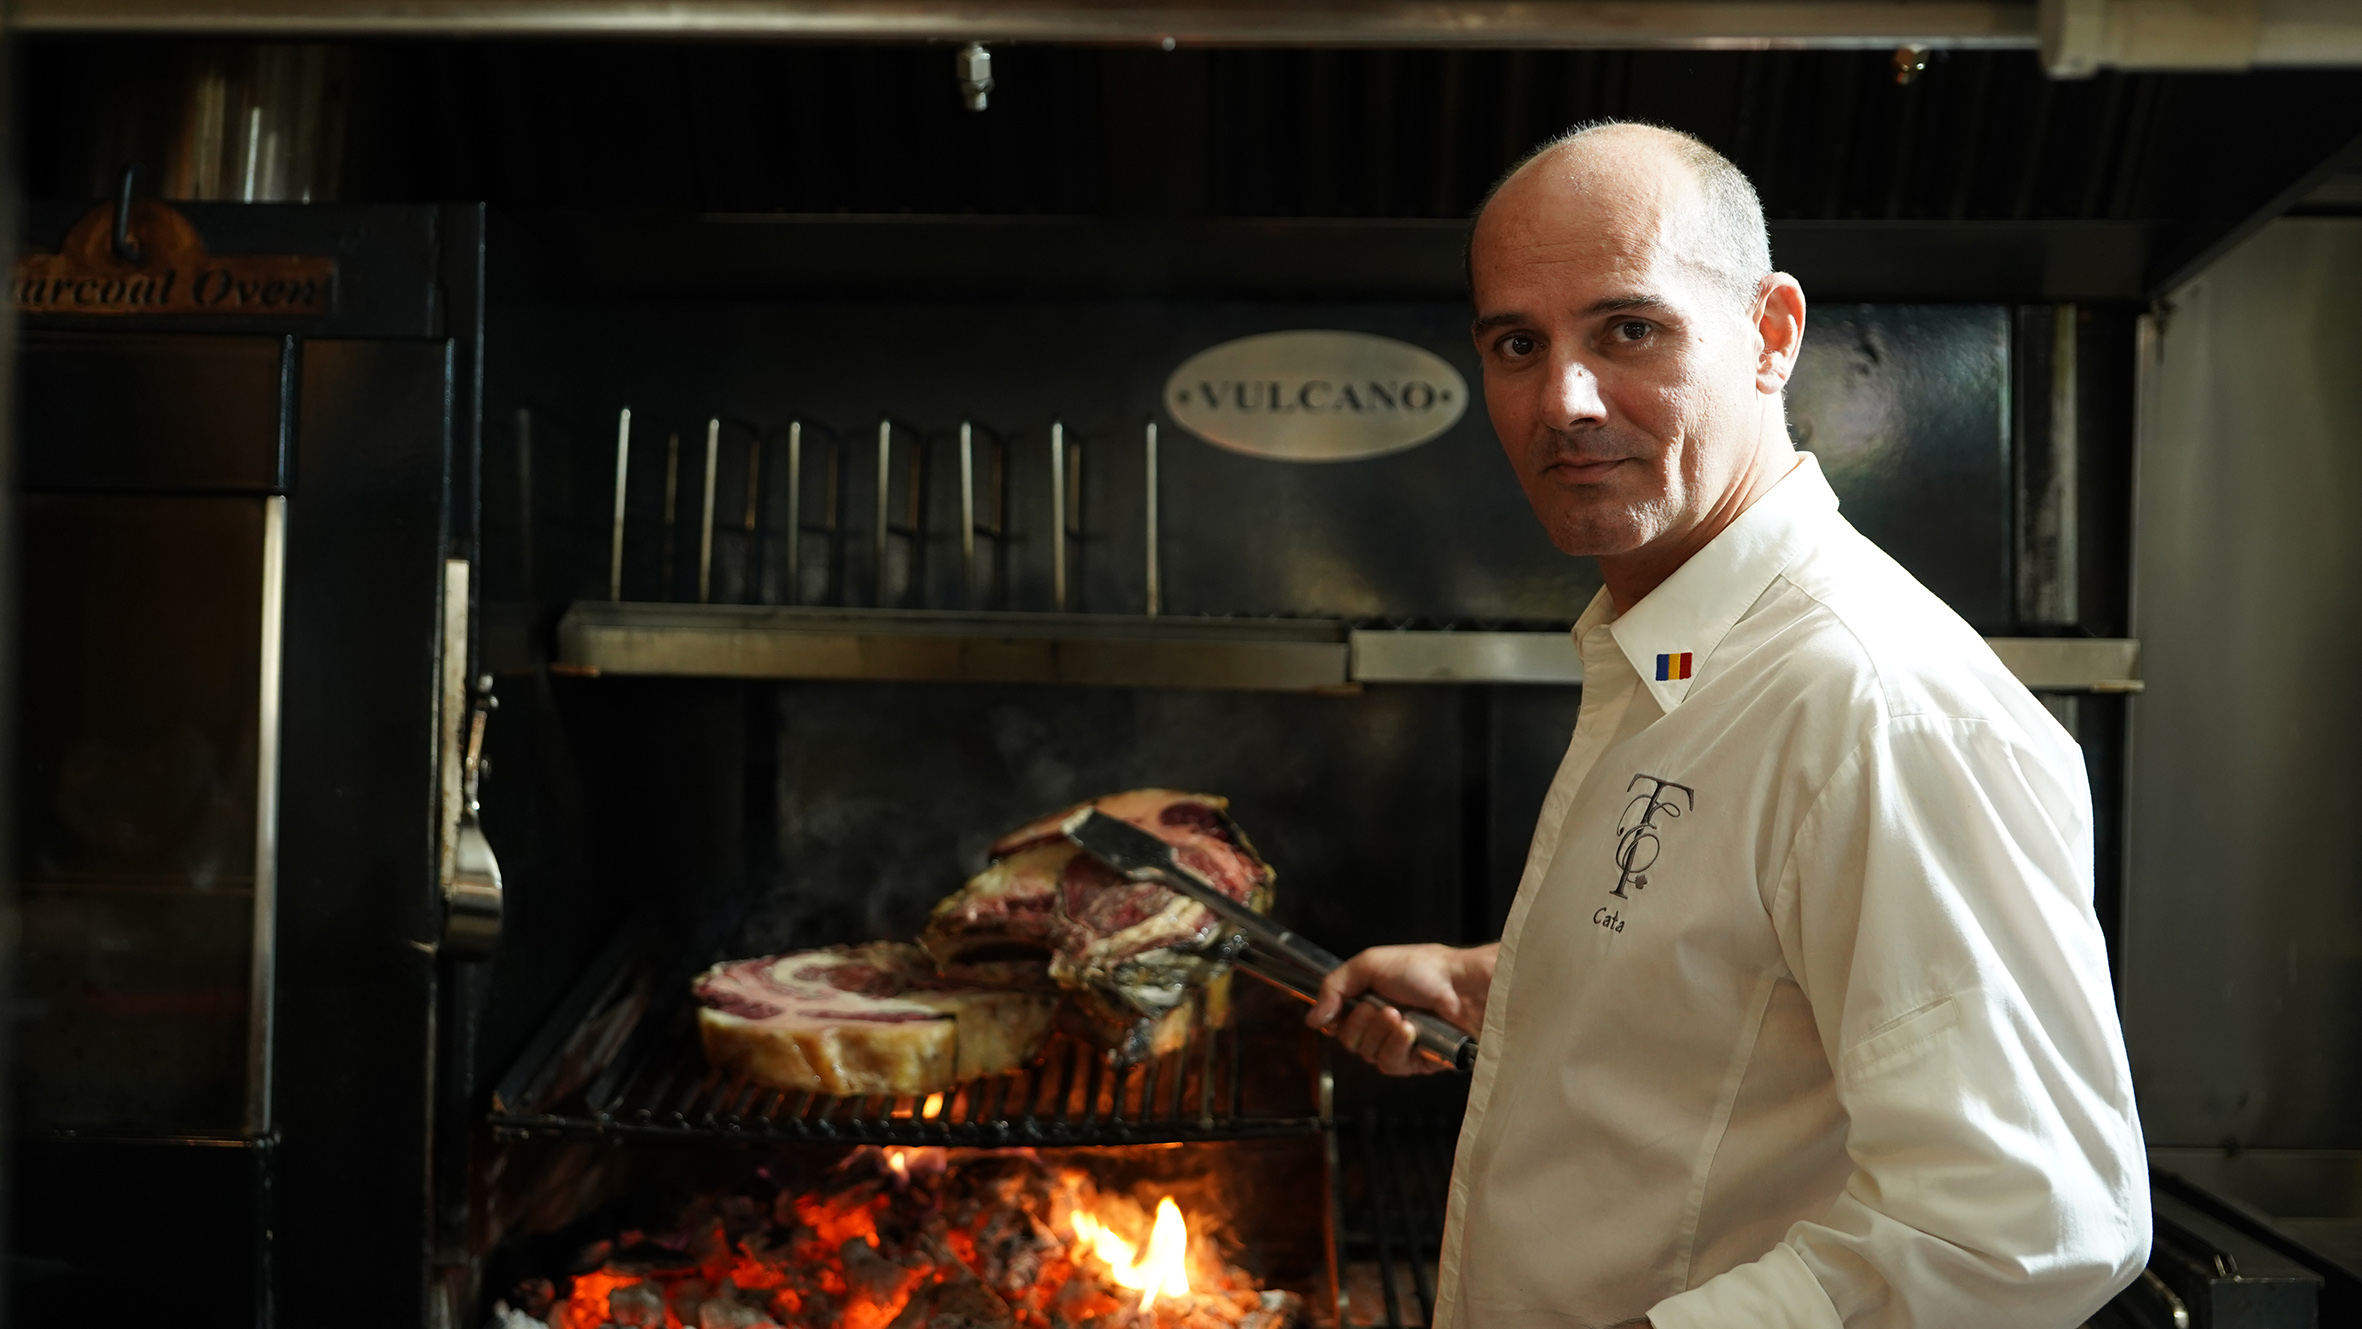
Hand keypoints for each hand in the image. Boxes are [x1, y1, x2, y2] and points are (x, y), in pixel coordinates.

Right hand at [1306, 943, 1496, 1075]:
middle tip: (1383, 1006)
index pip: (1335, 1024)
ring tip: (1402, 1015)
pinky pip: (1390, 1065)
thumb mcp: (1368, 964)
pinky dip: (1398, 1046)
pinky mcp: (1416, 1062)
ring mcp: (1398, 1045)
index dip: (1335, 1020)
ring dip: (1383, 1033)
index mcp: (1366, 1001)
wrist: (1461, 985)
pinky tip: (1412, 1031)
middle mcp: (1380, 1025)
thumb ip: (1333, 988)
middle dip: (1363, 1023)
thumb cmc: (1422, 969)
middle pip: (1348, 1041)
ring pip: (1368, 1055)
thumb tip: (1312, 1018)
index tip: (1341, 1010)